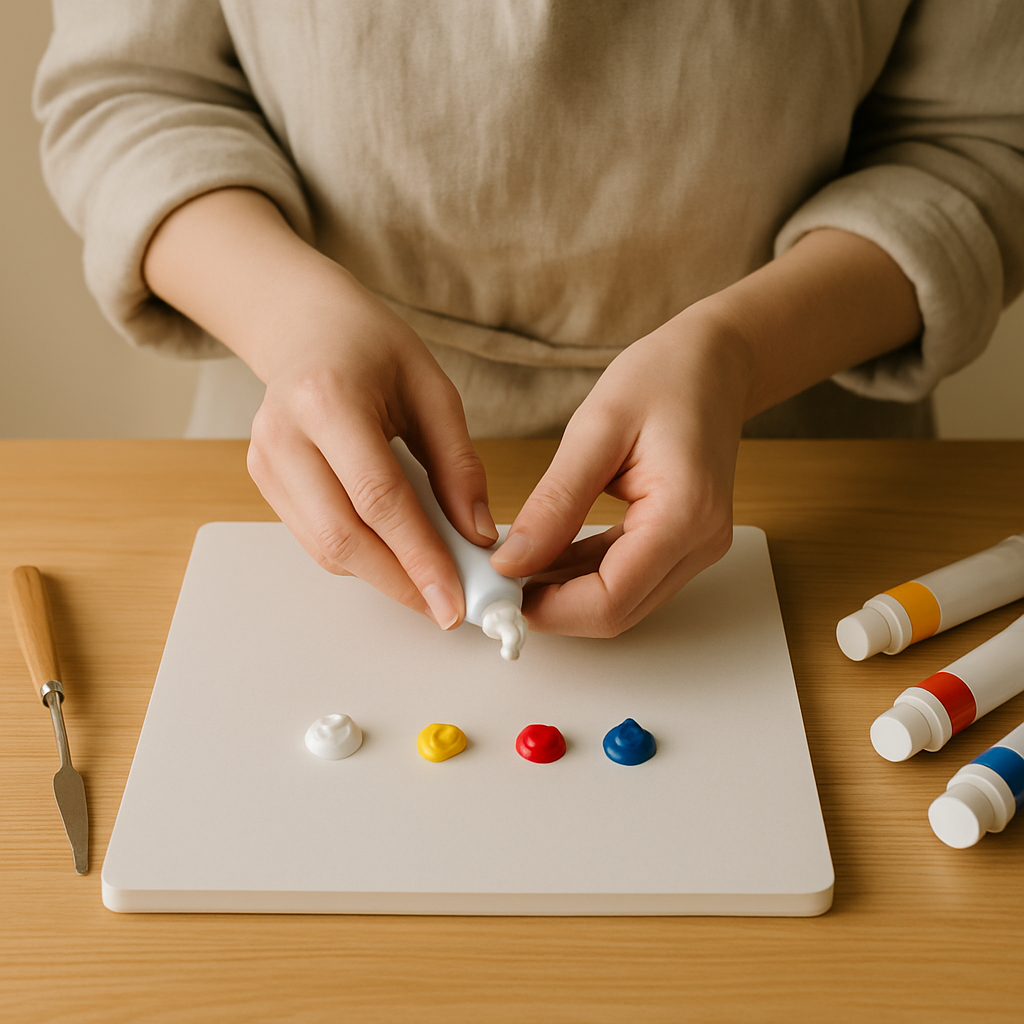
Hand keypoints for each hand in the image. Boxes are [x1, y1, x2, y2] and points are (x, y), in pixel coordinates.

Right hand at [246, 264, 498, 626]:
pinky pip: (315, 539)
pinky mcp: (264, 480)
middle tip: (447, 609)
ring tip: (432, 586)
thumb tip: (477, 535)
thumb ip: (457, 464)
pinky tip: (396, 557)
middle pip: (343, 537)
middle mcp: (284, 435)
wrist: (304, 325)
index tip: (454, 601)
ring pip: (325, 548)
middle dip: (401, 583)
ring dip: (383, 577)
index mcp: (327, 400)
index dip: (419, 558)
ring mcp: (265, 461)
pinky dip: (361, 558)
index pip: (378, 499)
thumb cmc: (372, 347)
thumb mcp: (432, 390)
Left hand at [490, 303, 748, 636]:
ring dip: (564, 593)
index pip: (611, 598)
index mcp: (684, 514)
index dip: (551, 609)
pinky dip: (583, 573)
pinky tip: (545, 554)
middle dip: (553, 607)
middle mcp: (699, 542)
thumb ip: (554, 504)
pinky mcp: (683, 542)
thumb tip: (512, 563)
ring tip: (513, 565)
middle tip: (497, 582)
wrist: (713, 362)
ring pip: (622, 602)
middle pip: (617, 612)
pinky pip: (628, 576)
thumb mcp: (595, 430)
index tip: (500, 593)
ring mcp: (696, 547)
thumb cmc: (663, 378)